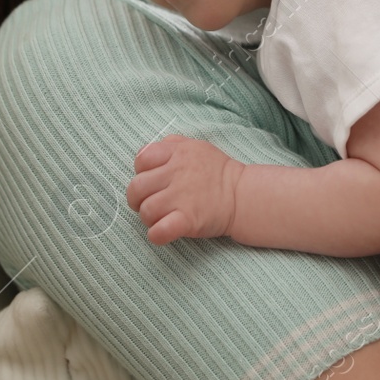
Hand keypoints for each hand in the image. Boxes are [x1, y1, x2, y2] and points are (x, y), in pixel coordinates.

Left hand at [127, 135, 241, 245]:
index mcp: (177, 153)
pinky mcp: (188, 220)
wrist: (243, 195)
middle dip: (137, 199)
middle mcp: (177, 173)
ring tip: (160, 217)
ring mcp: (182, 198)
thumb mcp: (195, 146)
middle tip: (148, 203)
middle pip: (137, 187)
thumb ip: (169, 145)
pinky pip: (160, 231)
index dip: (140, 172)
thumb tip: (143, 153)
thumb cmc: (216, 172)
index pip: (141, 160)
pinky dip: (156, 234)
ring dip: (148, 217)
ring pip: (146, 210)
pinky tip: (162, 232)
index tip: (151, 181)